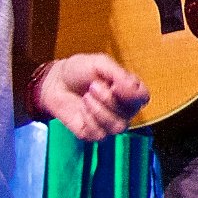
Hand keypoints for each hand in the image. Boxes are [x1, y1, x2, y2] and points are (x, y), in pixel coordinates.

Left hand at [34, 53, 148, 141]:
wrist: (55, 82)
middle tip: (92, 86)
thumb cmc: (79, 70)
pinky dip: (88, 120)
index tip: (115, 84)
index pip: (143, 98)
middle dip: (108, 99)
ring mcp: (110, 122)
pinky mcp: (95, 133)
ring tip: (86, 97)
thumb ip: (119, 74)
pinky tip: (81, 109)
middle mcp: (124, 109)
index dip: (132, 94)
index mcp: (128, 90)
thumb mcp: (100, 63)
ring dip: (98, 111)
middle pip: (129, 113)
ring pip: (117, 127)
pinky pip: (99, 134)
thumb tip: (133, 87)